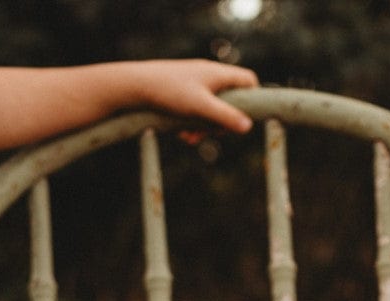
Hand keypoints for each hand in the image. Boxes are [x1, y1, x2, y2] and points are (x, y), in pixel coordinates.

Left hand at [134, 59, 258, 133]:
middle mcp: (208, 76)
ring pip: (211, 109)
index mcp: (218, 74)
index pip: (248, 80)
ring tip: (189, 138)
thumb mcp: (200, 107)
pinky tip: (181, 134)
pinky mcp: (182, 92)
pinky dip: (192, 124)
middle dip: (221, 122)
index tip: (247, 118)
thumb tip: (248, 127)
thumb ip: (225, 117)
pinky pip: (196, 111)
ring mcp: (195, 84)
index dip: (253, 99)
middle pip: (230, 101)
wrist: (136, 85)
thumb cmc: (169, 92)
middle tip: (211, 134)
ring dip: (204, 127)